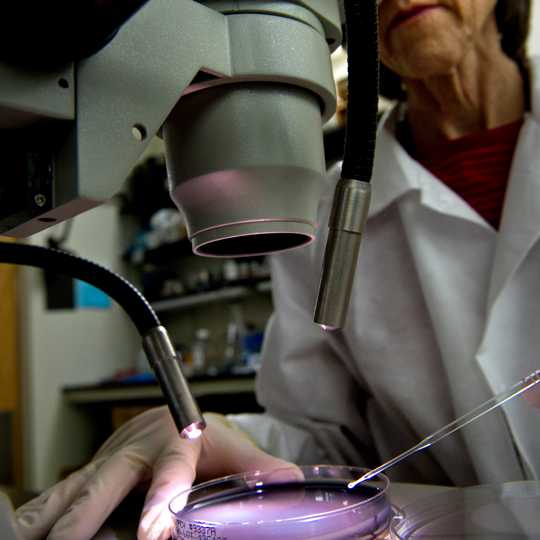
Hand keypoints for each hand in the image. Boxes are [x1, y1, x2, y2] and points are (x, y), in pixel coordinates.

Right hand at [15, 407, 291, 539]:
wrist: (179, 420)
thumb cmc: (208, 440)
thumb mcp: (237, 451)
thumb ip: (263, 469)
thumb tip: (294, 485)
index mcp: (177, 440)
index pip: (171, 468)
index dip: (162, 496)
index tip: (155, 527)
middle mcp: (137, 449)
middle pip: (108, 479)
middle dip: (87, 514)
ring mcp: (110, 459)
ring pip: (76, 485)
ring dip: (52, 513)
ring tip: (30, 537)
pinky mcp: (93, 470)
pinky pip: (63, 491)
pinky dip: (43, 512)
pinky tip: (30, 531)